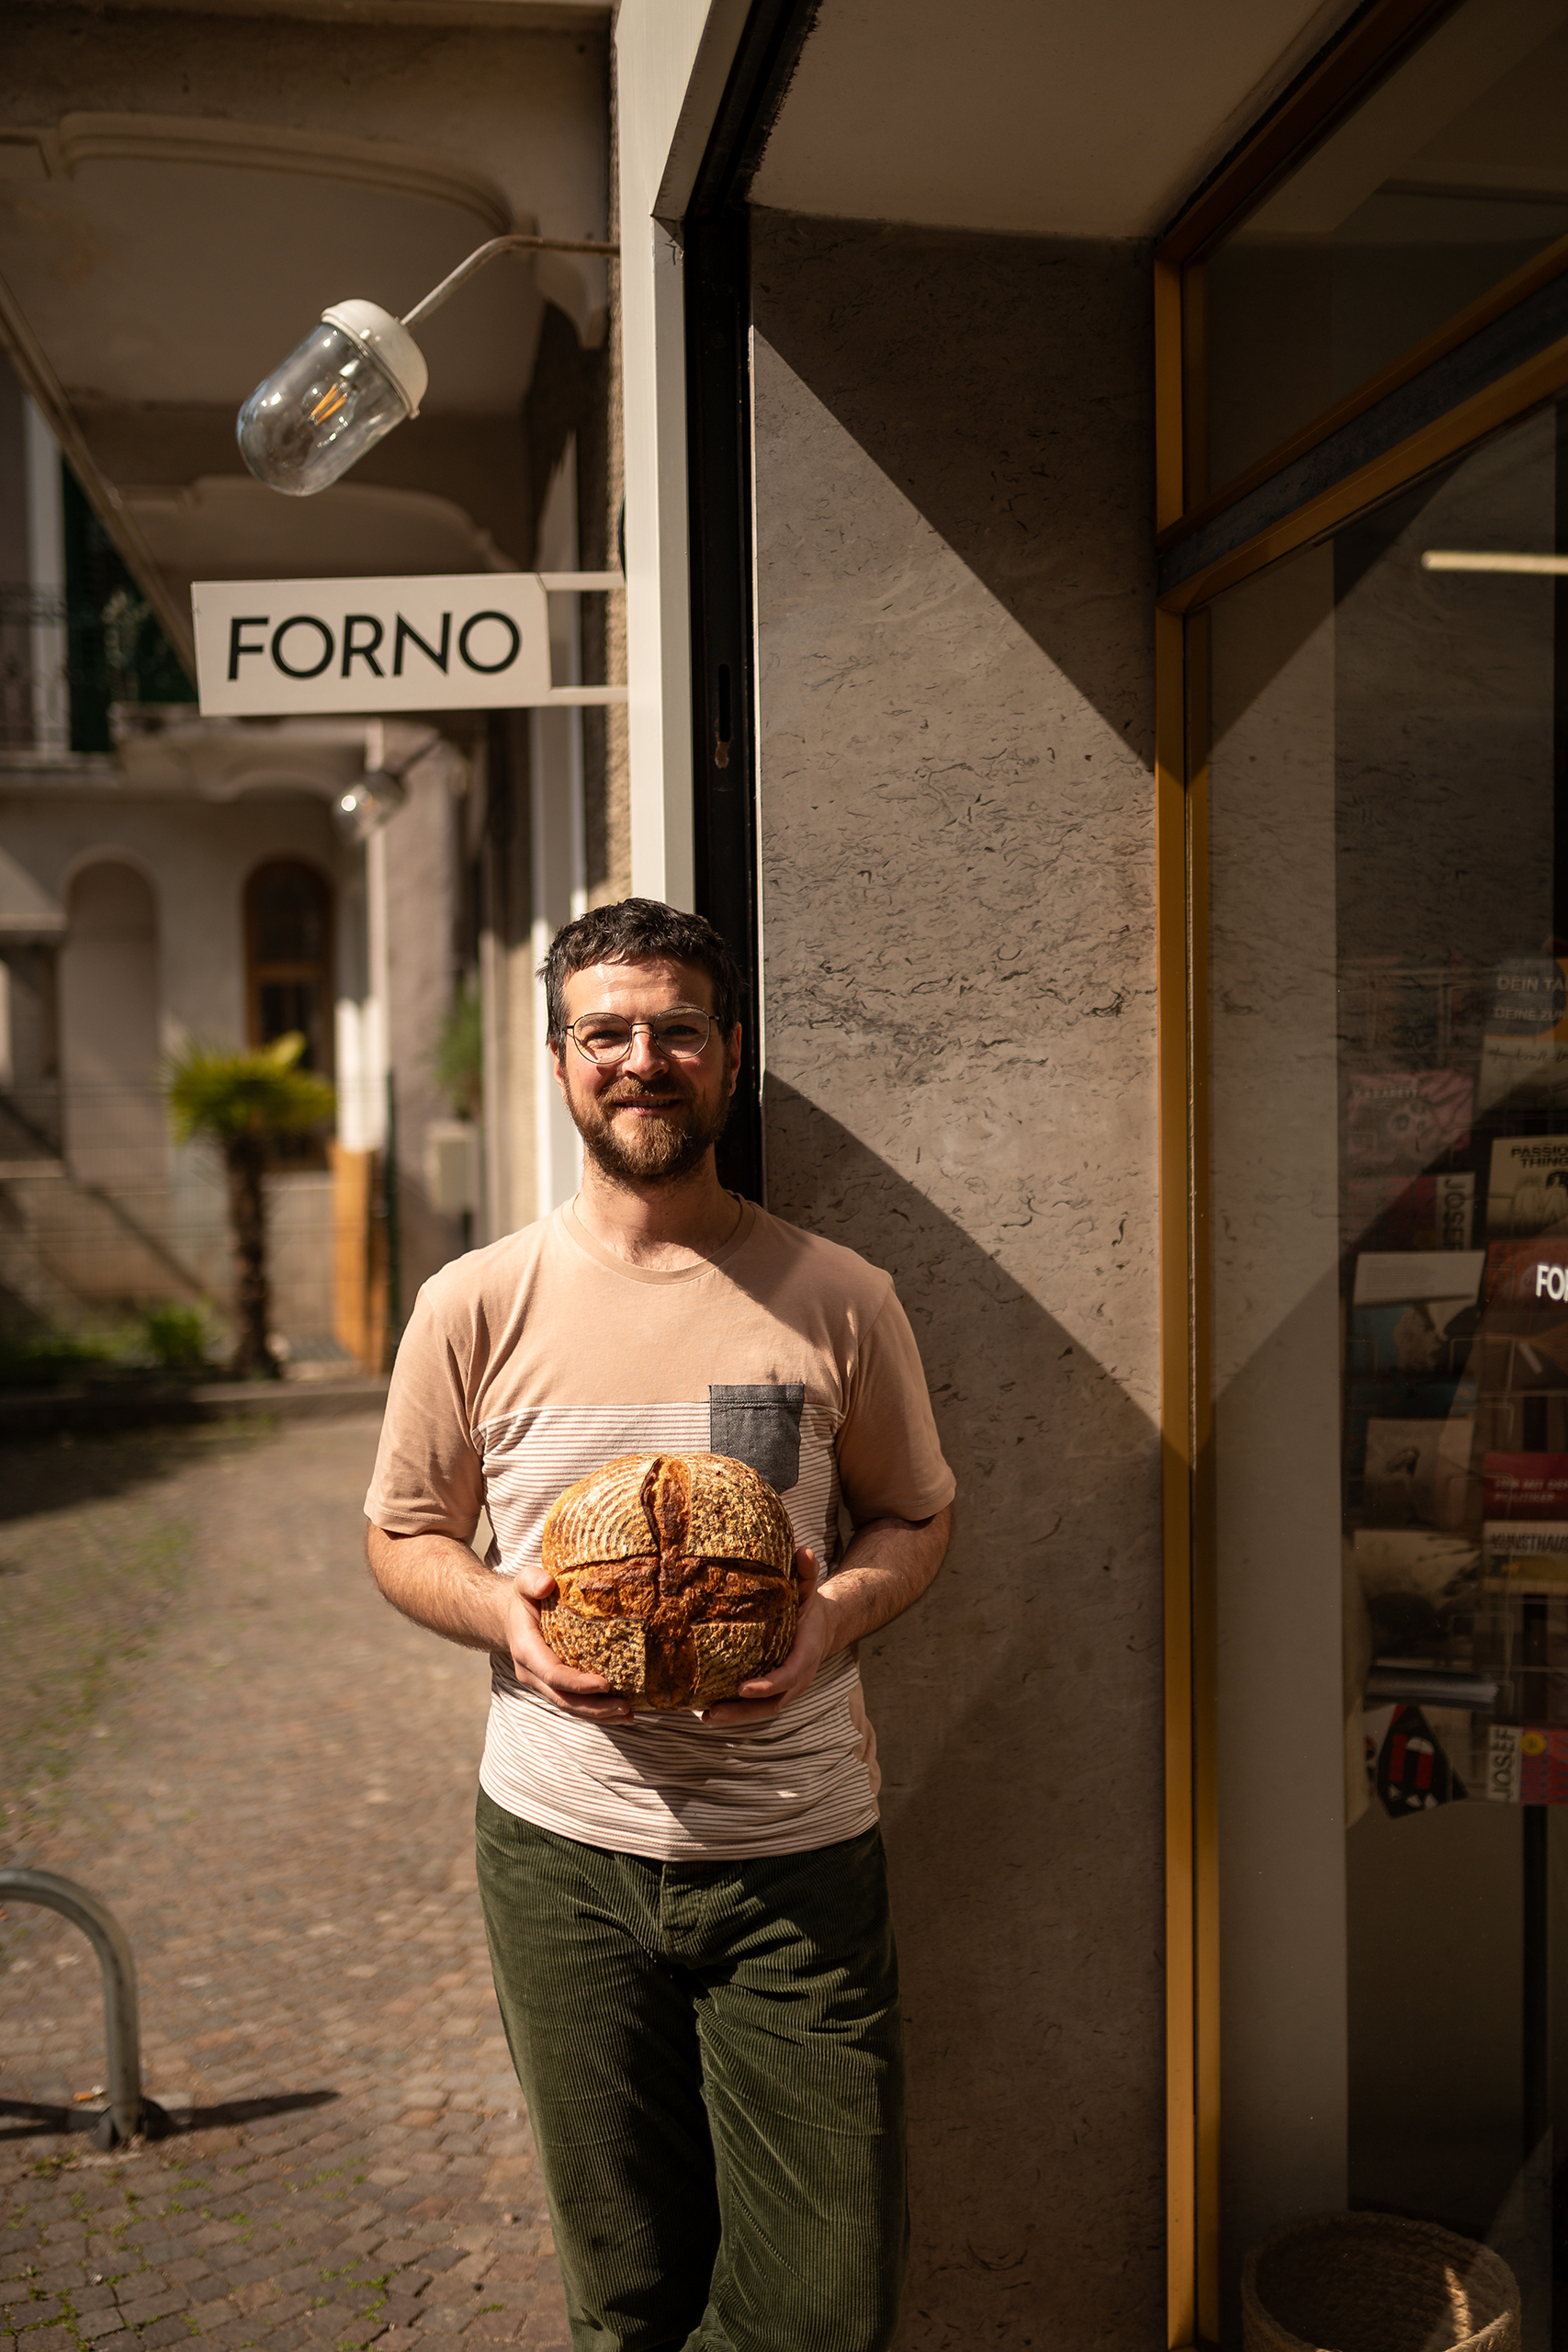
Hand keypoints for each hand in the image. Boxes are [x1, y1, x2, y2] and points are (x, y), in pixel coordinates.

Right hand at [502, 1559, 632, 1722]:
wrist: (510, 1616)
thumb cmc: (524, 1597)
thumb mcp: (524, 1582)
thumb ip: (532, 1580)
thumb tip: (547, 1583)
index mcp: (526, 1650)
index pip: (553, 1674)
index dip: (578, 1683)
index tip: (605, 1684)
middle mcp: (532, 1673)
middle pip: (564, 1699)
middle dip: (595, 1707)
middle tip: (626, 1708)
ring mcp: (541, 1683)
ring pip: (569, 1705)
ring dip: (599, 1714)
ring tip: (629, 1715)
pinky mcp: (553, 1685)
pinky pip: (574, 1701)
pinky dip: (595, 1709)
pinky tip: (619, 1711)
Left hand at [700, 1547, 830, 1725]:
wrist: (823, 1628)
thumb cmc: (810, 1609)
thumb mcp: (809, 1589)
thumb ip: (807, 1573)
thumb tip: (804, 1550)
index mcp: (805, 1655)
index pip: (787, 1676)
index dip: (767, 1685)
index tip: (742, 1688)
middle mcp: (797, 1678)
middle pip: (772, 1704)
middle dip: (743, 1711)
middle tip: (714, 1713)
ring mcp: (786, 1689)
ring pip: (763, 1710)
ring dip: (736, 1716)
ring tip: (706, 1716)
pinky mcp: (775, 1691)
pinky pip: (757, 1706)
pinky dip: (736, 1711)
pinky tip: (709, 1710)